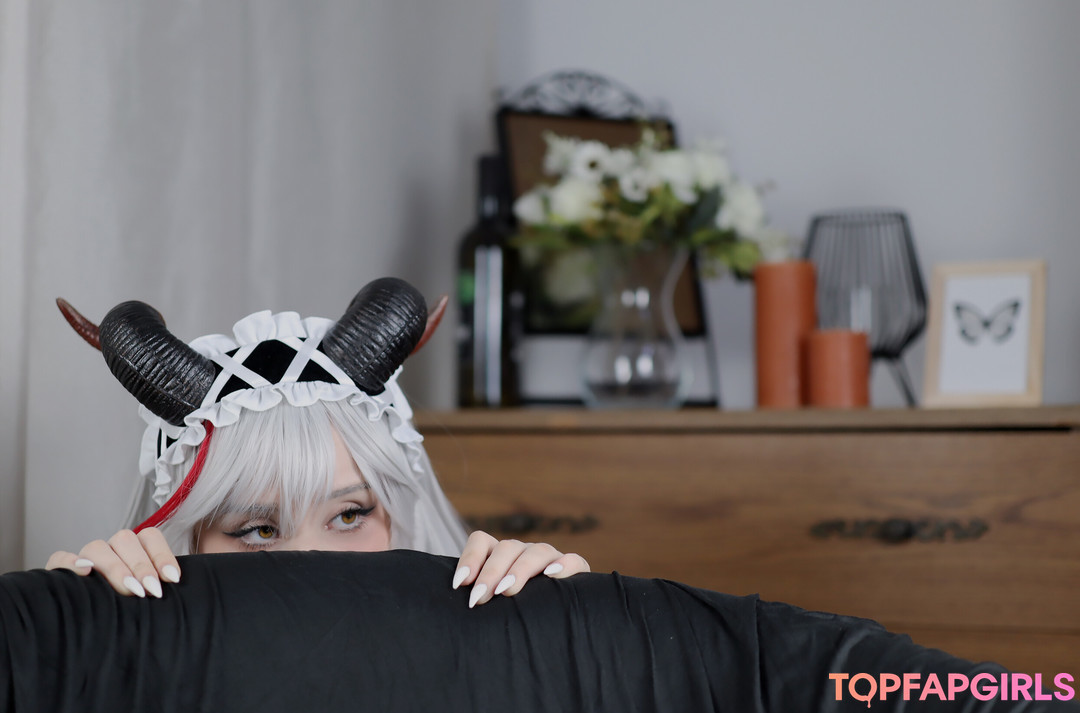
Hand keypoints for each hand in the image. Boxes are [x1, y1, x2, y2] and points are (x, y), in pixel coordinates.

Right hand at [45, 527, 180, 598]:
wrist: (94, 626)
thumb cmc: (133, 608)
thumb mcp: (151, 594)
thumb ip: (163, 585)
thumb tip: (180, 586)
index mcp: (135, 549)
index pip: (150, 537)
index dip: (162, 555)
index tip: (173, 579)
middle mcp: (111, 549)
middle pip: (126, 539)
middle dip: (142, 565)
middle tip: (152, 590)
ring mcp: (85, 557)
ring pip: (97, 547)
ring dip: (115, 566)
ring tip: (129, 589)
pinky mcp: (59, 571)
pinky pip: (59, 557)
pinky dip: (70, 562)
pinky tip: (85, 573)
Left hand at [451, 530, 589, 607]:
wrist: (552, 626)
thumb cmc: (512, 617)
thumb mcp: (491, 606)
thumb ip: (477, 600)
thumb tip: (451, 611)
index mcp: (500, 556)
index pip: (482, 541)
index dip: (470, 558)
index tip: (461, 584)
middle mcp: (523, 552)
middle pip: (506, 548)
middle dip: (491, 573)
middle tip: (480, 598)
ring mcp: (550, 558)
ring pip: (536, 551)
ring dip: (520, 570)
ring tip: (508, 591)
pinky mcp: (576, 569)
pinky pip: (574, 560)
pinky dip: (564, 565)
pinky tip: (552, 575)